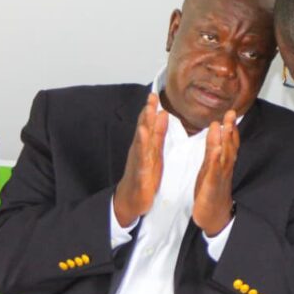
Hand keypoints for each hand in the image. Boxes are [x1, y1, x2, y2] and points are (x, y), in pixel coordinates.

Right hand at [114, 93, 167, 226]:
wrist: (131, 200)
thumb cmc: (144, 176)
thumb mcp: (154, 152)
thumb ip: (158, 133)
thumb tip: (162, 113)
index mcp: (146, 145)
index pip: (149, 123)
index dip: (151, 108)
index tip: (155, 93)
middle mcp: (140, 151)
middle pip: (144, 128)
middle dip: (147, 112)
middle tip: (151, 96)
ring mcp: (138, 162)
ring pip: (141, 142)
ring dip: (144, 127)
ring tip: (147, 114)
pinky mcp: (140, 175)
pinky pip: (142, 161)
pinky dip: (143, 150)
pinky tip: (144, 141)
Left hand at [193, 109, 238, 235]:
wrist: (213, 216)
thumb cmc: (211, 191)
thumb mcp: (210, 166)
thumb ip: (213, 148)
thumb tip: (216, 129)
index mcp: (223, 163)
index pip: (229, 143)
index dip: (231, 128)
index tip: (232, 112)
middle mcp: (225, 168)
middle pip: (230, 146)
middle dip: (231, 130)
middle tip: (232, 113)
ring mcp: (220, 177)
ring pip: (225, 157)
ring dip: (226, 141)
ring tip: (226, 127)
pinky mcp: (212, 186)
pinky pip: (215, 172)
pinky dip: (216, 160)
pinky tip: (216, 150)